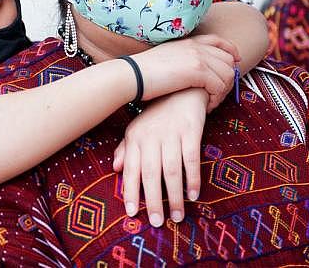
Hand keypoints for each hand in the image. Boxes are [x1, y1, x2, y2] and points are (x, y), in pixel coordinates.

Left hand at [112, 89, 206, 226]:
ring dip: (174, 195)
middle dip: (153, 200)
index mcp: (135, 137)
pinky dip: (192, 178)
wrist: (182, 86)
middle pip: (150, 173)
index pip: (131, 169)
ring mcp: (172, 133)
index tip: (132, 213)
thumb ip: (127, 148)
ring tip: (176, 216)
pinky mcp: (191, 130)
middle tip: (158, 222)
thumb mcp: (138, 128)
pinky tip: (193, 195)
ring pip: (171, 170)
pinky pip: (191, 159)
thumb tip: (115, 168)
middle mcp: (152, 136)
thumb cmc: (158, 113)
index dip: (131, 191)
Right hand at [131, 34, 238, 107]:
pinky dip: (216, 99)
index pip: (218, 41)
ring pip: (227, 74)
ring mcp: (198, 57)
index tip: (235, 62)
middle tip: (219, 94)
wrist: (132, 76)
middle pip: (228, 59)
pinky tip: (207, 106)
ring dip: (223, 92)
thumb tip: (191, 70)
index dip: (231, 51)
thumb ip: (182, 59)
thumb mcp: (166, 58)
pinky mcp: (197, 71)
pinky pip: (220, 86)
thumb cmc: (143, 73)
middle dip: (229, 78)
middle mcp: (196, 46)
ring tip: (211, 102)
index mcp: (188, 41)